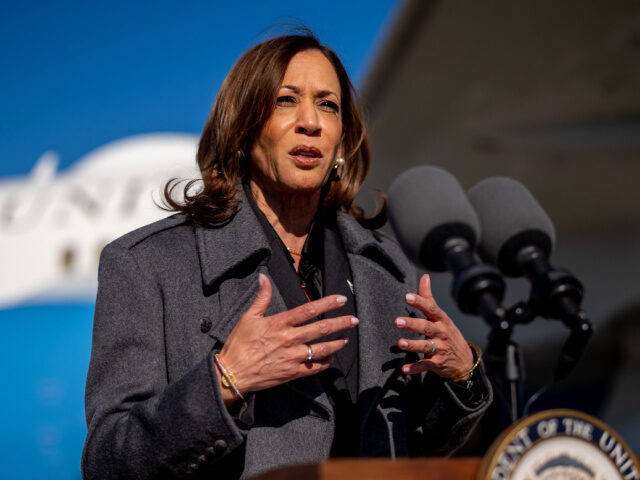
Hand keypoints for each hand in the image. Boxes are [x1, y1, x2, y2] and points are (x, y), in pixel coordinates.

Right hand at [216, 274, 358, 404]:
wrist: (233, 373)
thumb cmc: (239, 344)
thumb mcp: (248, 317)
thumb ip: (261, 297)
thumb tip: (264, 277)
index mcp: (280, 323)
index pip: (309, 310)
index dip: (327, 303)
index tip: (341, 299)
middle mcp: (290, 339)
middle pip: (321, 329)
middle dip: (340, 323)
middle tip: (354, 319)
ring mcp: (293, 358)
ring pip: (322, 349)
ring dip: (337, 343)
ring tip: (346, 338)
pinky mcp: (292, 373)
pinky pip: (315, 368)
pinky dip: (325, 363)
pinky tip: (331, 358)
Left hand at [395, 274, 473, 380]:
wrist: (465, 361)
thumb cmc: (448, 334)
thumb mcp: (441, 317)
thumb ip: (429, 298)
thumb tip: (425, 277)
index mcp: (441, 320)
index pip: (431, 309)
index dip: (420, 302)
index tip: (407, 296)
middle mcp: (441, 333)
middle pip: (426, 327)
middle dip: (412, 324)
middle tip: (397, 321)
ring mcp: (440, 349)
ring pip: (426, 346)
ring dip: (413, 345)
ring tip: (400, 343)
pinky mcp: (437, 363)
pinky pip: (425, 365)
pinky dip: (415, 368)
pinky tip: (404, 369)